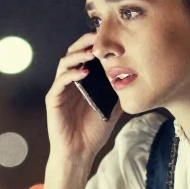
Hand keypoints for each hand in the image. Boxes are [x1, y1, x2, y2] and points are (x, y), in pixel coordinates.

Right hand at [45, 33, 123, 163]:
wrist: (80, 152)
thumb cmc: (94, 131)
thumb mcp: (113, 107)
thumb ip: (119, 91)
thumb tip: (137, 76)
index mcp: (82, 80)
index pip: (86, 54)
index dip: (95, 44)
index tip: (110, 36)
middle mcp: (69, 81)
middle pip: (73, 52)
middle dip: (85, 42)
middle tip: (99, 36)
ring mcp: (60, 89)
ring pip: (64, 63)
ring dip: (78, 55)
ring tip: (92, 53)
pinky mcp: (53, 99)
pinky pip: (59, 82)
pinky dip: (71, 74)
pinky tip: (84, 73)